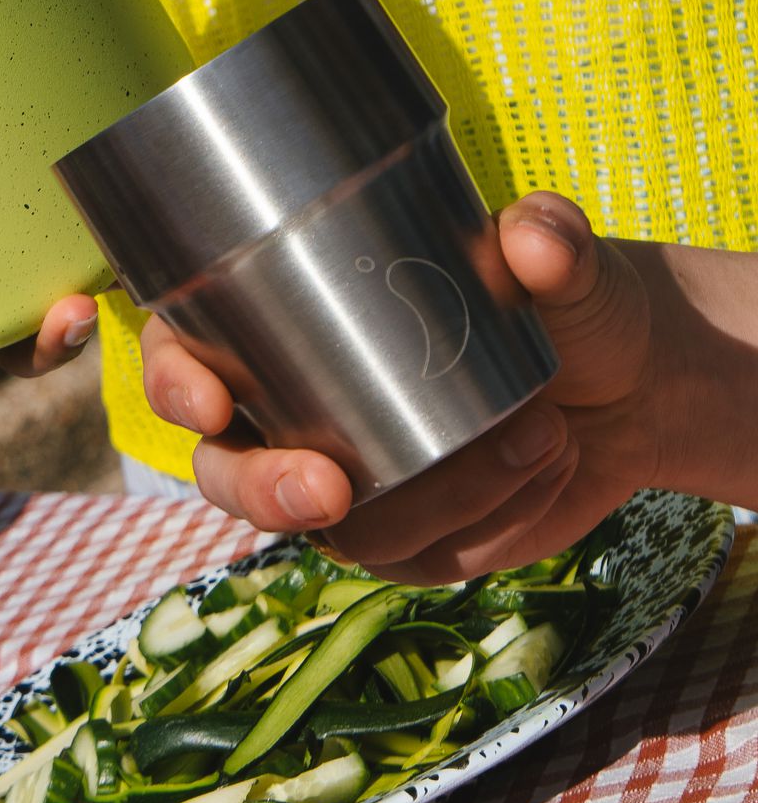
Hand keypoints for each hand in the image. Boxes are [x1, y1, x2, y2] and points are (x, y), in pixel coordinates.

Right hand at [140, 194, 663, 580]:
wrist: (628, 380)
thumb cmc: (561, 294)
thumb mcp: (557, 257)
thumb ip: (549, 240)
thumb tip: (534, 244)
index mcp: (285, 316)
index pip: (187, 350)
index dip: (174, 380)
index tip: (207, 400)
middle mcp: (301, 410)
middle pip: (229, 473)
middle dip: (263, 491)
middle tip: (330, 488)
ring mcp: (354, 483)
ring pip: (340, 532)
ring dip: (434, 501)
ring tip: (534, 440)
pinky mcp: (413, 540)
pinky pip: (422, 561)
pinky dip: (489, 528)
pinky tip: (546, 472)